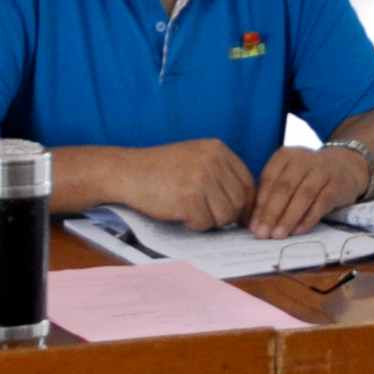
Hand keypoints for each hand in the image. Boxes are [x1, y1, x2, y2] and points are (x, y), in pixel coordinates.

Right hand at [123, 138, 255, 231]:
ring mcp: (201, 178)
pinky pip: (205, 223)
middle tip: (209, 216)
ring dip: (210, 221)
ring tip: (191, 212)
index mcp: (218, 149)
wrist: (126, 172)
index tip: (240, 217)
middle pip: (240, 201)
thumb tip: (247, 207)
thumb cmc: (160, 170)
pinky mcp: (188, 198)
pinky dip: (194, 225)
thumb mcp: (196, 159)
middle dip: (227, 215)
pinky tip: (180, 214)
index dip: (247, 204)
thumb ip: (220, 174)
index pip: (248, 182)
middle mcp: (213, 160)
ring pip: (225, 215)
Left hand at [249, 144, 366, 238]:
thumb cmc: (308, 176)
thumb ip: (272, 195)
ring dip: (288, 218)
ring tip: (278, 235)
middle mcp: (303, 159)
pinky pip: (321, 203)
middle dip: (271, 213)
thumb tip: (254, 223)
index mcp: (285, 156)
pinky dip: (309, 218)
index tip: (252, 225)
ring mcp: (322, 170)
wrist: (345, 166)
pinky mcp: (337, 184)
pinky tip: (298, 231)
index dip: (259, 204)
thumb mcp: (289, 177)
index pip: (269, 180)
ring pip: (303, 195)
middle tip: (262, 233)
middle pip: (284, 188)